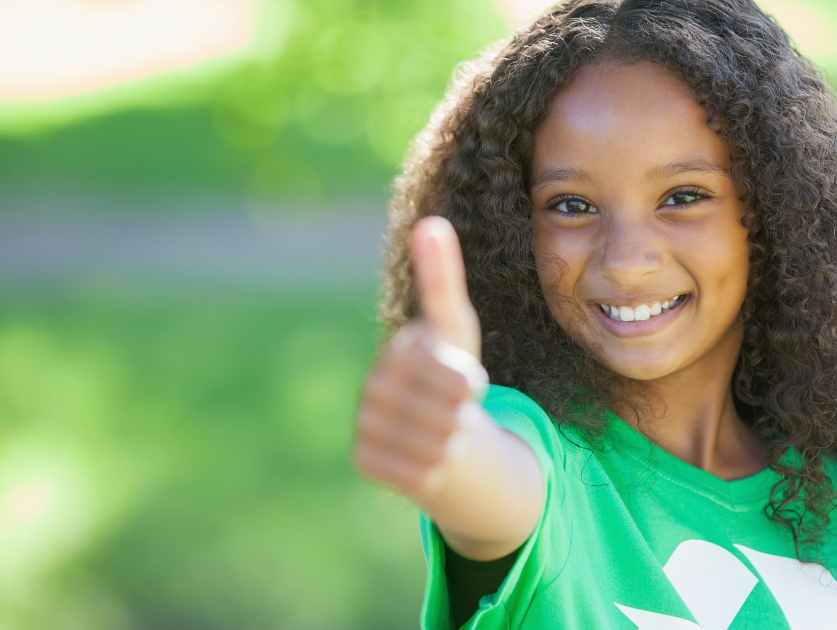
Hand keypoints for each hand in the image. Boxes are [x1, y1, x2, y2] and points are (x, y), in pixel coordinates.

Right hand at [354, 216, 486, 498]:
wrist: (435, 425)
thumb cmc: (451, 369)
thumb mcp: (457, 328)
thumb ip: (443, 279)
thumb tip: (432, 222)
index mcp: (401, 351)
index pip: (454, 380)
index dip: (471, 388)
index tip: (472, 386)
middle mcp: (375, 387)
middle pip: (447, 418)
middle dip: (463, 420)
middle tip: (458, 413)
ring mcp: (366, 423)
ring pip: (433, 449)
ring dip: (452, 446)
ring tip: (447, 434)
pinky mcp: (364, 459)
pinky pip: (416, 476)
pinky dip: (434, 472)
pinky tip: (429, 456)